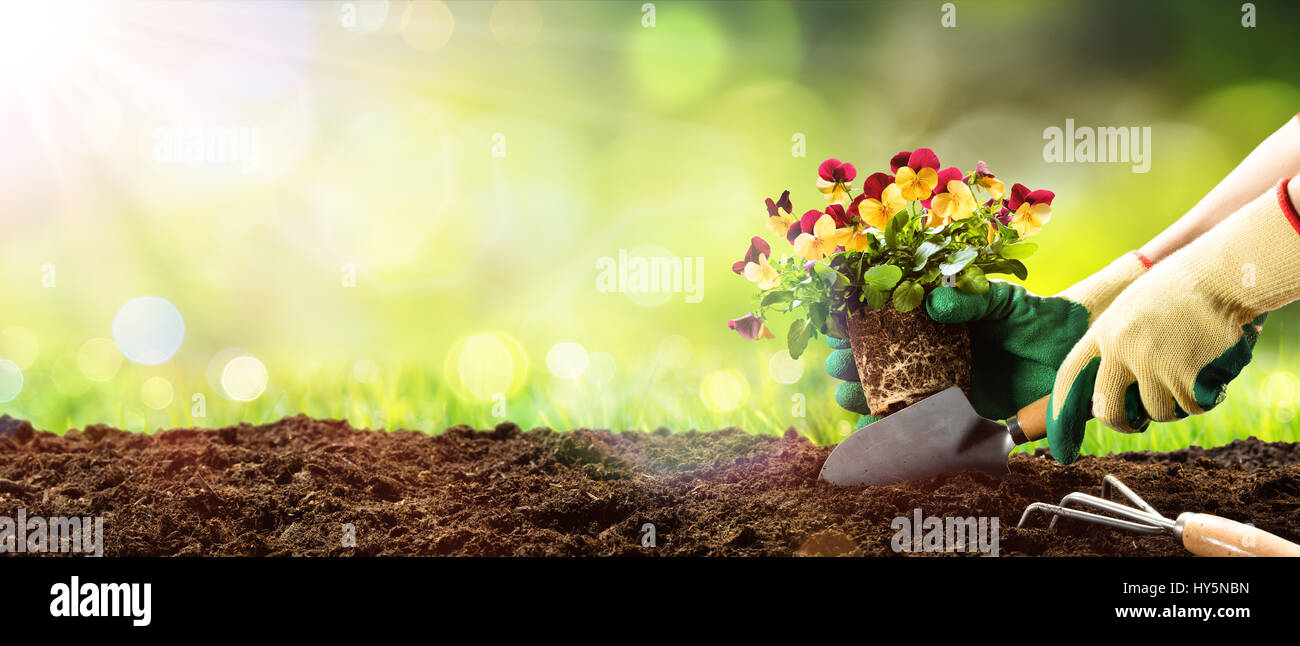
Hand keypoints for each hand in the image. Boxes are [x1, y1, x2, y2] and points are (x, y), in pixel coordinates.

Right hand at [826, 252, 1148, 424]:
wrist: (1079, 351)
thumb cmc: (1038, 317)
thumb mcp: (1003, 301)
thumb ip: (970, 300)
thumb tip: (933, 303)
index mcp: (938, 327)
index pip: (888, 327)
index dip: (859, 328)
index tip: (836, 328)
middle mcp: (936, 359)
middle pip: (884, 365)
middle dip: (855, 365)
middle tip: (837, 365)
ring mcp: (948, 390)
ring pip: (897, 399)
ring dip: (868, 399)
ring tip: (848, 395)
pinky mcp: (966, 420)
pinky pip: (927, 431)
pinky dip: (901, 435)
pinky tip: (876, 434)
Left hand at [1048, 179, 1299, 463]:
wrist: (1220, 275)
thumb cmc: (1178, 290)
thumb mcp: (1130, 309)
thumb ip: (1116, 345)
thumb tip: (1109, 390)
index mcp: (1104, 333)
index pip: (1070, 377)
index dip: (1062, 411)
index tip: (1061, 443)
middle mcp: (1122, 351)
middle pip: (1108, 411)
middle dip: (1121, 424)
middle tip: (1134, 423)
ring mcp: (1154, 364)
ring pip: (1157, 412)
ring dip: (1173, 404)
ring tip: (1188, 373)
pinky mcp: (1187, 375)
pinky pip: (1192, 407)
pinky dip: (1202, 398)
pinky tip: (1208, 371)